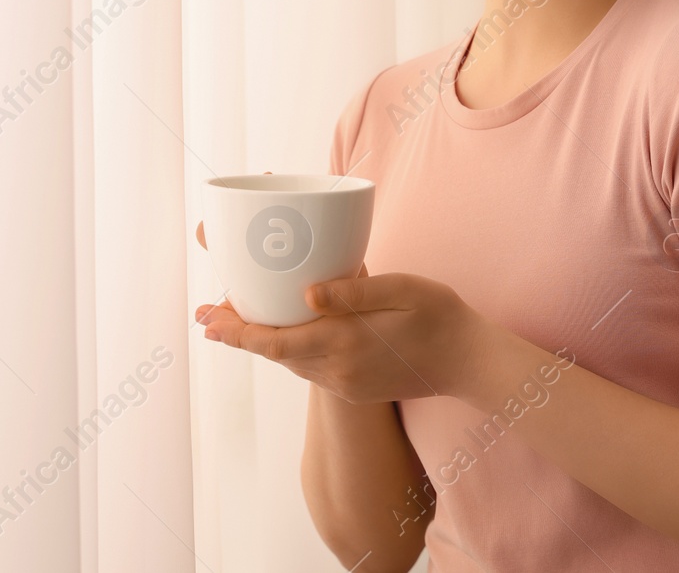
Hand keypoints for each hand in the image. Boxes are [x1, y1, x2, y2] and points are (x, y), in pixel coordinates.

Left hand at [193, 224, 487, 403]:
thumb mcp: (402, 289)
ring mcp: (345, 385)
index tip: (208, 318)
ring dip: (263, 344)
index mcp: (344, 343)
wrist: (470, 362)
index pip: (275, 342)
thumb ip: (355, 291)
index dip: (237, 332)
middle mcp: (338, 371)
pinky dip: (291, 352)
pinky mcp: (354, 390)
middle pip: (275, 355)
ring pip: (292, 363)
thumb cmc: (440, 317)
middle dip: (239, 335)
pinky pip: (312, 369)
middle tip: (208, 315)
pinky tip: (288, 335)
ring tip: (235, 323)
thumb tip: (307, 294)